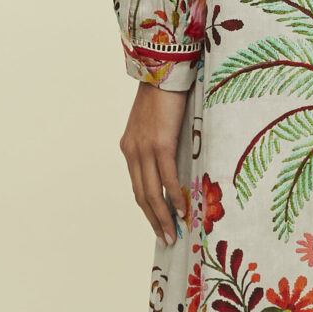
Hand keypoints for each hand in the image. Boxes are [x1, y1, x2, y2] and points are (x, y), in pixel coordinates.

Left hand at [120, 83, 190, 246]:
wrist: (164, 72)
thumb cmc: (164, 96)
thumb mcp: (153, 125)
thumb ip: (157, 146)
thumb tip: (172, 166)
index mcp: (129, 148)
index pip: (137, 186)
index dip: (147, 209)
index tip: (158, 224)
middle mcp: (133, 152)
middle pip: (141, 195)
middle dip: (154, 219)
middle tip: (166, 239)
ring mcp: (145, 149)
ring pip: (152, 192)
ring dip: (163, 216)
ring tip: (174, 233)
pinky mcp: (161, 143)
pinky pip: (167, 177)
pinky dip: (175, 196)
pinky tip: (183, 209)